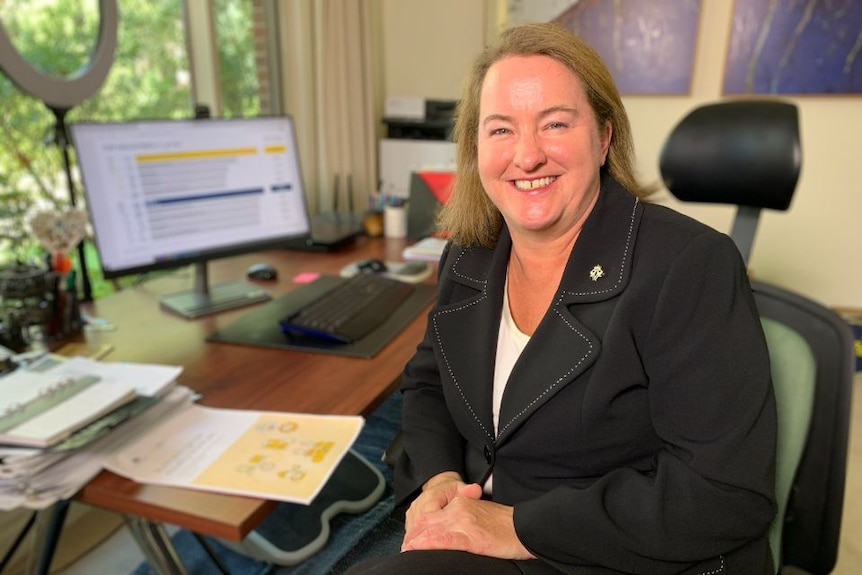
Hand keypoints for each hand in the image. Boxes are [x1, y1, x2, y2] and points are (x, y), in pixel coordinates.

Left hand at [402, 481, 534, 559]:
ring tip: (407, 550)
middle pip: (426, 521)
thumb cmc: (506, 524)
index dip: (417, 526)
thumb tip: (447, 532)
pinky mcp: (471, 536)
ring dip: (416, 541)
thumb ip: (462, 517)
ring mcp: (463, 522)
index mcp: (460, 503)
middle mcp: (459, 509)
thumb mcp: (480, 513)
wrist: (525, 526)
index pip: (431, 512)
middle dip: (412, 535)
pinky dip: (430, 545)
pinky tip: (421, 549)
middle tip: (404, 547)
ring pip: (432, 530)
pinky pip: (445, 540)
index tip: (411, 538)